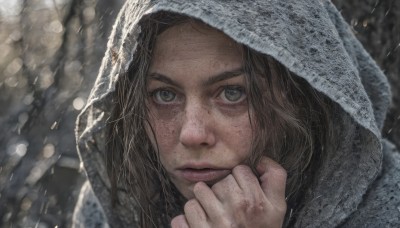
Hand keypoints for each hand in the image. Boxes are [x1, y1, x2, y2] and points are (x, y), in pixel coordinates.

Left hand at [171, 157, 286, 227]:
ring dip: (204, 203)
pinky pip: (182, 215)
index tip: (244, 193)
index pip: (240, 170)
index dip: (241, 180)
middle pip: (219, 180)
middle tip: (230, 208)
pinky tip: (201, 227)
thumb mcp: (278, 207)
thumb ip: (275, 178)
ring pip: (199, 192)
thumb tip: (261, 160)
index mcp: (255, 201)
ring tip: (215, 216)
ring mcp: (214, 224)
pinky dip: (189, 220)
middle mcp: (235, 209)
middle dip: (222, 190)